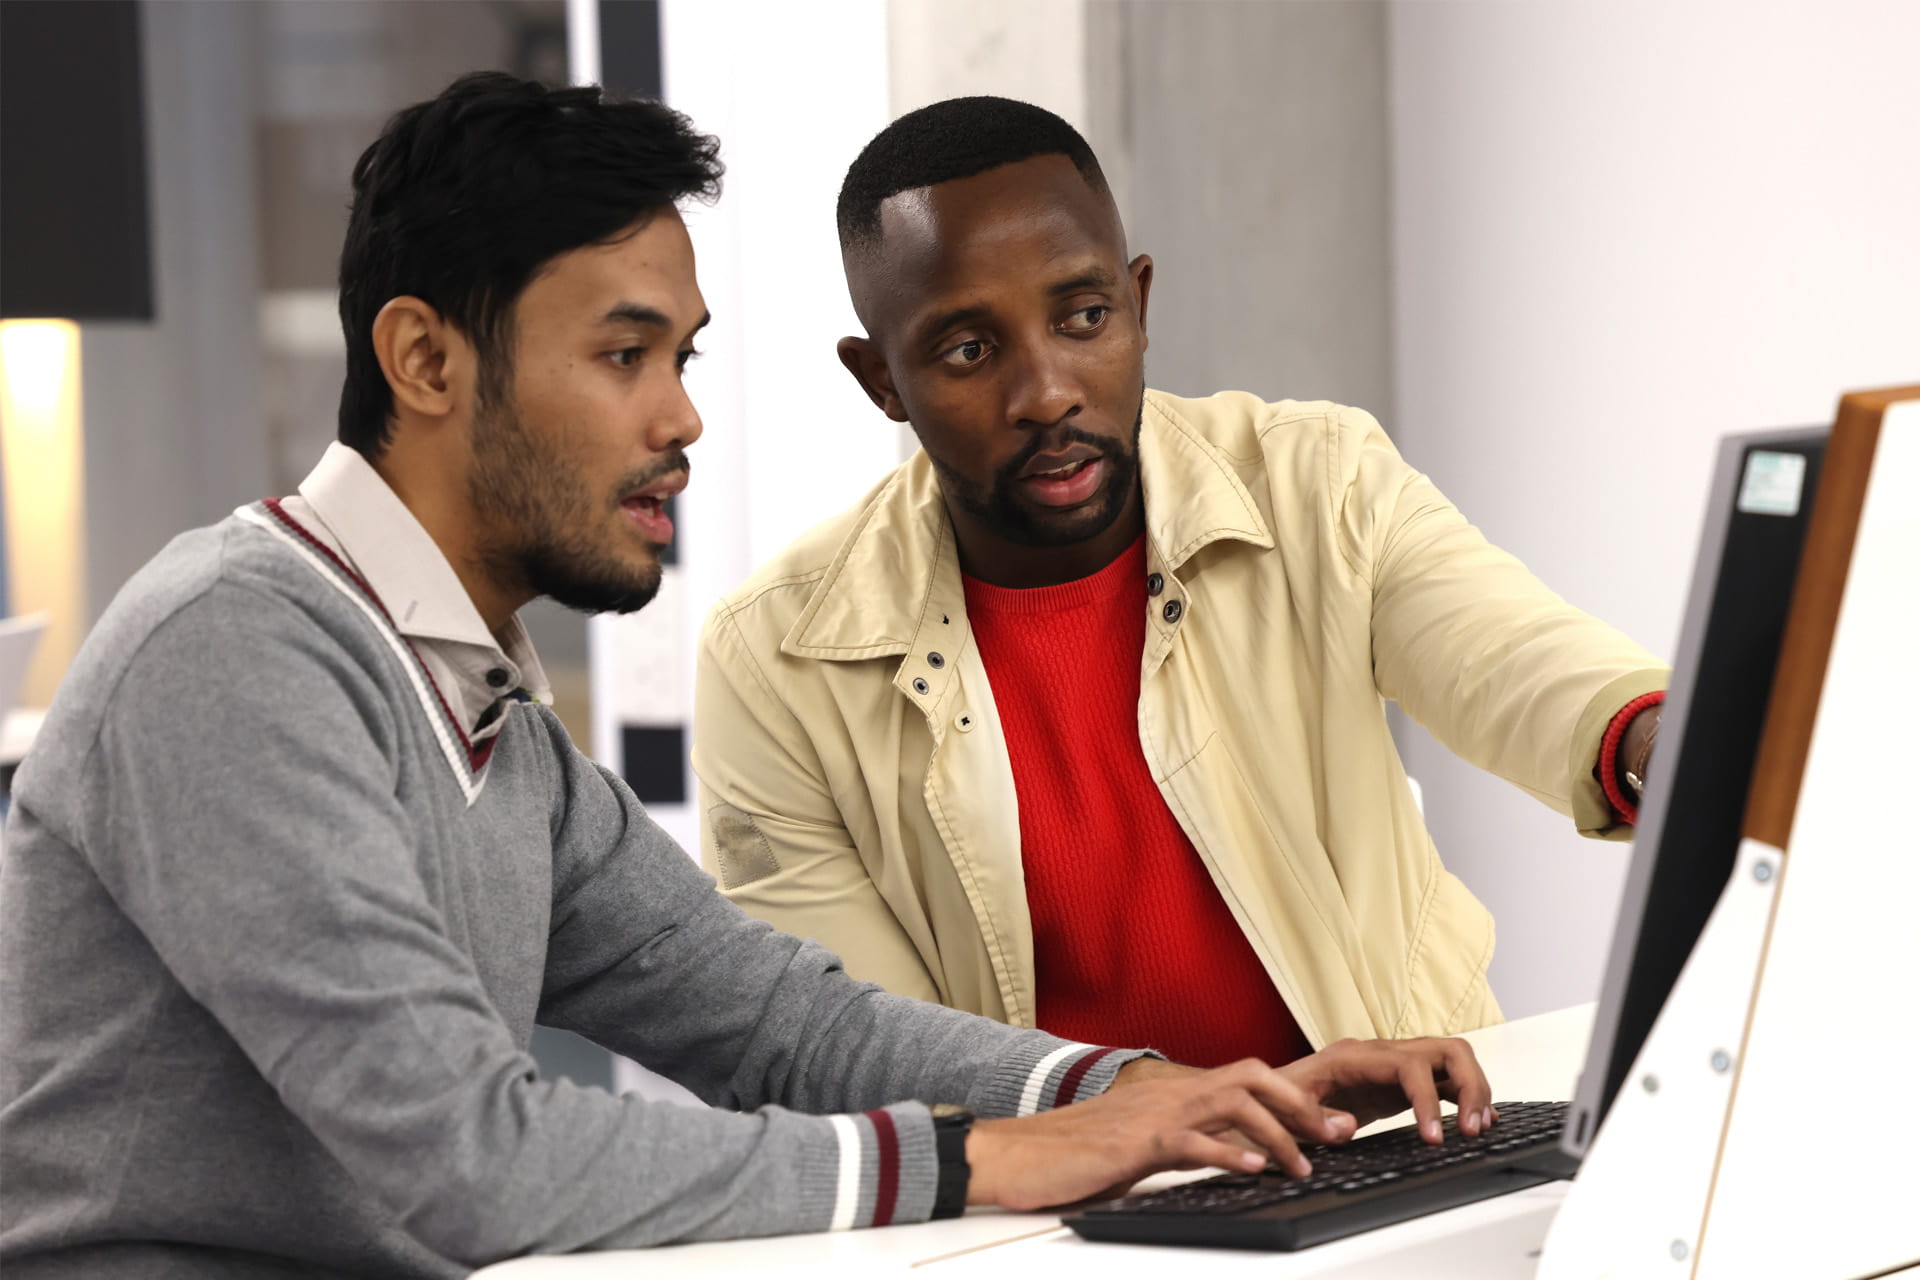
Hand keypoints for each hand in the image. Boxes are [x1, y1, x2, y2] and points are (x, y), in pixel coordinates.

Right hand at [965, 1058, 1354, 1210]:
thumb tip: (1225, 1157)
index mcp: (1173, 1093)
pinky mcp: (1135, 1142)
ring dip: (1277, 1134)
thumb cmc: (1074, 1154)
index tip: (1331, 1122)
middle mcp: (1170, 1093)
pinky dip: (1227, 1153)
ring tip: (1305, 1163)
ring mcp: (1153, 1114)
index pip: (1246, 1079)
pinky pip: (1190, 1140)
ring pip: (1232, 1104)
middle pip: (1253, 1078)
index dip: (1293, 1097)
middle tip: (1338, 1134)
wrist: (1016, 1154)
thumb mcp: (1140, 1145)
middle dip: (1301, 1105)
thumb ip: (1181, 1141)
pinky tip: (1253, 1170)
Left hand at [1277, 1036, 1495, 1142]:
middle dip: (1469, 1087)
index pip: (1408, 1065)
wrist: (1269, 1093)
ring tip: (1477, 1129)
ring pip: (1453, 1059)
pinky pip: (1447, 1080)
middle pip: (1445, 1050)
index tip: (1435, 1137)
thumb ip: (1310, 1117)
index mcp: (1353, 1057)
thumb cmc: (1274, 1099)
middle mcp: (1381, 1053)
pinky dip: (1466, 1097)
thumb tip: (1346, 1126)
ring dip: (1475, 1090)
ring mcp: (1396, 1064)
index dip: (1427, 1100)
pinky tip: (1475, 1123)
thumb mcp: (1282, 1110)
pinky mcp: (1402, 1081)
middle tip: (1471, 1130)